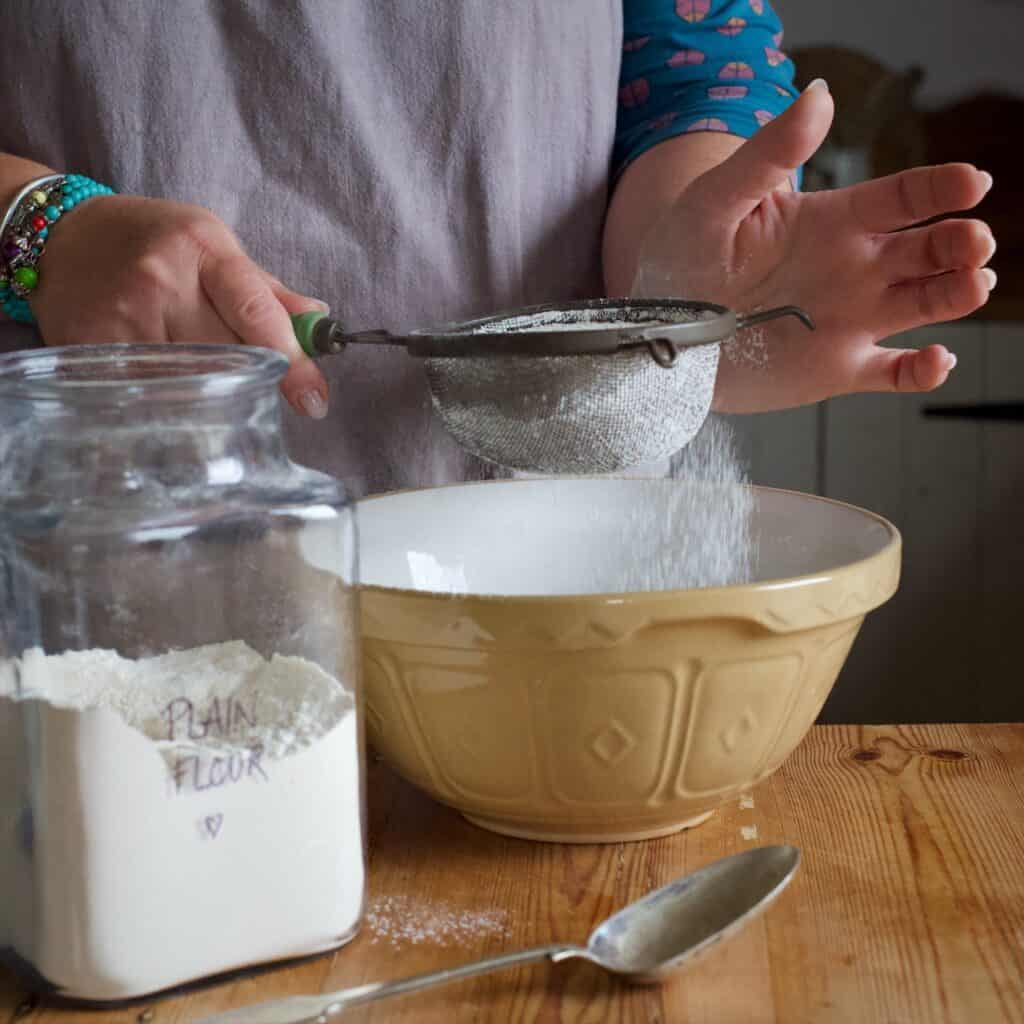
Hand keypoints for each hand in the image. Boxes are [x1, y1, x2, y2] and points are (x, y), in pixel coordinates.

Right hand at [30, 194, 328, 416]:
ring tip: (206, 384)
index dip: (293, 361)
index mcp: (203, 249)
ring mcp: (124, 316)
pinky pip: (147, 391)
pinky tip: (169, 394)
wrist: (61, 236)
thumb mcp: (214, 247)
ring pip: (190, 380)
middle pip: (227, 354)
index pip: (258, 311)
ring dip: (209, 392)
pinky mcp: (92, 346)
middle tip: (253, 387)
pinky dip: (168, 400)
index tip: (314, 400)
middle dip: (249, 376)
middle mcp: (162, 280)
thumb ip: (267, 291)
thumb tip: (320, 324)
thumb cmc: (152, 242)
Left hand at [632, 82, 995, 412]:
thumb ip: (768, 153)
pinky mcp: (836, 368)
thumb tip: (818, 93)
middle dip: (958, 243)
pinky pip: (889, 373)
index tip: (970, 181)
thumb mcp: (716, 199)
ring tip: (972, 284)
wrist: (660, 328)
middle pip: (926, 250)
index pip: (899, 198)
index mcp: (832, 222)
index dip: (939, 187)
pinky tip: (935, 360)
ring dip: (954, 295)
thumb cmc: (683, 255)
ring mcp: (850, 319)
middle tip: (973, 241)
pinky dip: (919, 372)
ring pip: (922, 304)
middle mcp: (853, 269)